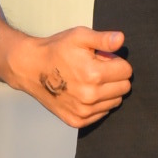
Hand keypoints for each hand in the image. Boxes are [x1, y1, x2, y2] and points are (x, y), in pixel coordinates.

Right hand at [10, 25, 131, 128]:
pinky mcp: (77, 121)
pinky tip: (83, 92)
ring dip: (108, 91)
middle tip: (96, 69)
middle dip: (115, 77)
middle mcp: (91, 96)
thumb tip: (121, 39)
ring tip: (88, 80)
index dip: (116, 62)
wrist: (30, 68)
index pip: (126, 71)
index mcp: (94, 74)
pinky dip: (98, 104)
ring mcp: (84, 111)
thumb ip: (103, 39)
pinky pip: (102, 113)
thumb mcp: (79, 37)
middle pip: (124, 88)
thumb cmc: (56, 50)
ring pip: (115, 102)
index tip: (102, 59)